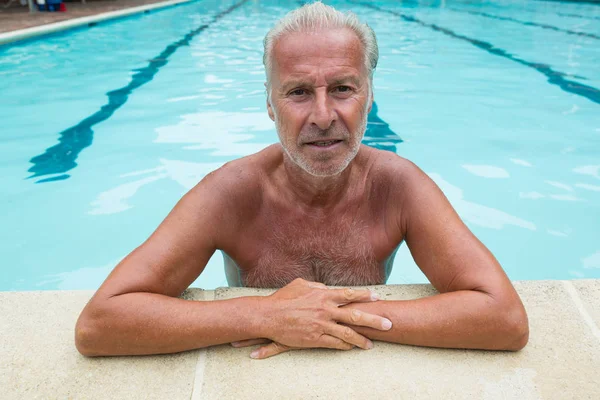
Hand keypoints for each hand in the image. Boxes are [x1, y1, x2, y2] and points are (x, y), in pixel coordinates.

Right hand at [241, 278, 391, 358]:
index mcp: (322, 295)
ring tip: (371, 344)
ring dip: (361, 339)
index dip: (364, 296)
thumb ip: (317, 286)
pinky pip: (334, 343)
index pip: (349, 294)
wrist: (269, 316)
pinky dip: (344, 346)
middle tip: (388, 324)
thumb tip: (328, 288)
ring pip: (347, 334)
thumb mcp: (301, 285)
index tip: (377, 297)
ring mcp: (321, 325)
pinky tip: (351, 348)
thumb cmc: (283, 298)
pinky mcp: (314, 339)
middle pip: (355, 316)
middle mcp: (325, 310)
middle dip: (374, 320)